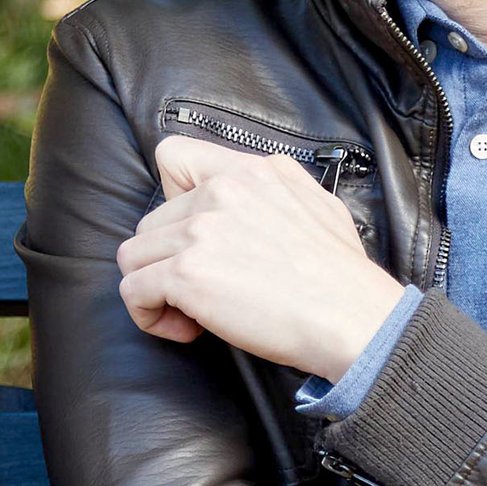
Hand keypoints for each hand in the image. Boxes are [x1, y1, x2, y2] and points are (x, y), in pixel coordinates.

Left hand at [116, 134, 406, 376]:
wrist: (353, 317)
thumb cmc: (342, 276)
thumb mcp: (316, 204)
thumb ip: (274, 192)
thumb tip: (250, 207)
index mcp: (254, 169)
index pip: (172, 155)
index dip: (172, 198)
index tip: (195, 233)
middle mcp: (223, 190)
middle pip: (150, 219)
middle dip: (168, 258)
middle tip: (204, 289)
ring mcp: (201, 229)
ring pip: (134, 255)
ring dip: (155, 288)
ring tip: (193, 313)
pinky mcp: (187, 272)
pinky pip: (133, 290)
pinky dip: (150, 315)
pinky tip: (187, 329)